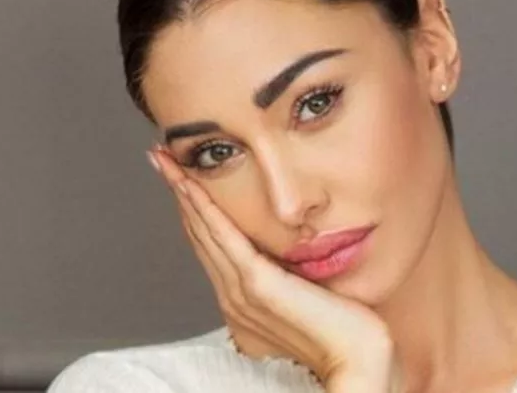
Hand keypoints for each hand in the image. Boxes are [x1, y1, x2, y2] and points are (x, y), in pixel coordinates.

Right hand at [147, 146, 396, 391]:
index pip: (210, 242)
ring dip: (183, 192)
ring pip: (204, 230)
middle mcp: (233, 294)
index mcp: (243, 296)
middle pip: (198, 232)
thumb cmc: (342, 330)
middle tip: (160, 157)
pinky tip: (190, 186)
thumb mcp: (309, 293)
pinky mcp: (257, 285)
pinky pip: (224, 238)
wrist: (356, 358)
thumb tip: (295, 254)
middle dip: (179, 192)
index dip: (193, 207)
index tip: (180, 175)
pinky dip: (203, 209)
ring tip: (165, 161)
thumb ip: (291, 275)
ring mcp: (242, 290)